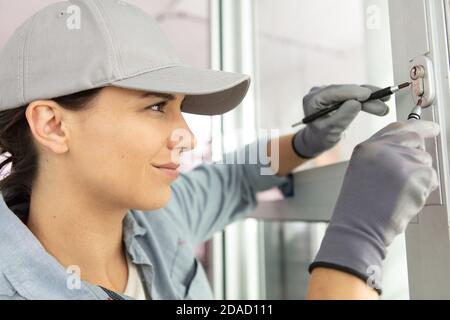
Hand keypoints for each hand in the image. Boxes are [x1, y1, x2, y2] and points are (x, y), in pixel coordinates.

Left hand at [292, 84, 389, 158]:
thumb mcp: (330, 131)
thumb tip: (357, 103)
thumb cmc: (321, 138)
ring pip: (353, 92)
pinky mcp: (339, 95)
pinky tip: (382, 102)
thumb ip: (342, 117)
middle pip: (346, 91)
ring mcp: (330, 93)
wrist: (319, 140)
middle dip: (366, 97)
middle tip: (384, 102)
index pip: (333, 92)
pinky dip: (368, 100)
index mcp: (313, 100)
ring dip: (371, 98)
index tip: (368, 95)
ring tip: (385, 107)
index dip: (352, 92)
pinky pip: (355, 95)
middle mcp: (321, 92)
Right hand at [309, 120, 439, 291]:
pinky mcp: (416, 175)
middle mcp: (382, 150)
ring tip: (398, 194)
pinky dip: (423, 190)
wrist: (358, 227)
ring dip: (419, 177)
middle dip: (421, 153)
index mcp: (366, 148)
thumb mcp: (361, 172)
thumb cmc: (358, 207)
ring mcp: (400, 161)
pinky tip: (405, 200)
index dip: (418, 127)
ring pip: (424, 161)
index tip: (431, 128)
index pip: (397, 129)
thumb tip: (410, 152)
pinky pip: (431, 178)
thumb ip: (382, 157)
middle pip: (415, 140)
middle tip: (418, 168)